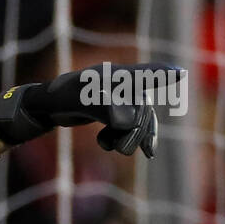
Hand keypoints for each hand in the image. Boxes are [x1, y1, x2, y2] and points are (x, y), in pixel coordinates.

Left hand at [0, 63, 184, 157]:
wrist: (44, 106)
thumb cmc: (59, 97)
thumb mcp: (79, 101)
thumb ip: (105, 108)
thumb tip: (129, 120)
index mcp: (114, 76)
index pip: (144, 75)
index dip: (162, 75)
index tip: (180, 73)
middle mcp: (120, 85)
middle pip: (142, 111)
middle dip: (136, 133)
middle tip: (123, 150)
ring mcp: (118, 98)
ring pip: (137, 122)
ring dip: (128, 138)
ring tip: (112, 147)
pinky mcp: (112, 111)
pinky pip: (128, 127)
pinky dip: (119, 139)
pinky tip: (105, 143)